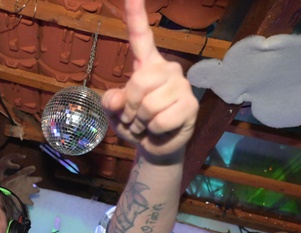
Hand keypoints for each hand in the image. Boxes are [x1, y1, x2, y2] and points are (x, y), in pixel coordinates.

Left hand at [102, 0, 198, 157]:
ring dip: (140, 121)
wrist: (154, 148)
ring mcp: (181, 86)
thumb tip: (116, 99)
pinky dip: (153, 131)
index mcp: (147, 65)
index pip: (141, 37)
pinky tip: (159, 130)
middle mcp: (167, 69)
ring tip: (146, 124)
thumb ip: (110, 102)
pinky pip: (159, 120)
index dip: (136, 15)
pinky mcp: (190, 105)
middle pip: (138, 82)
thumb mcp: (114, 113)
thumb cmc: (134, 124)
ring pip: (148, 104)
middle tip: (134, 118)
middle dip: (129, 107)